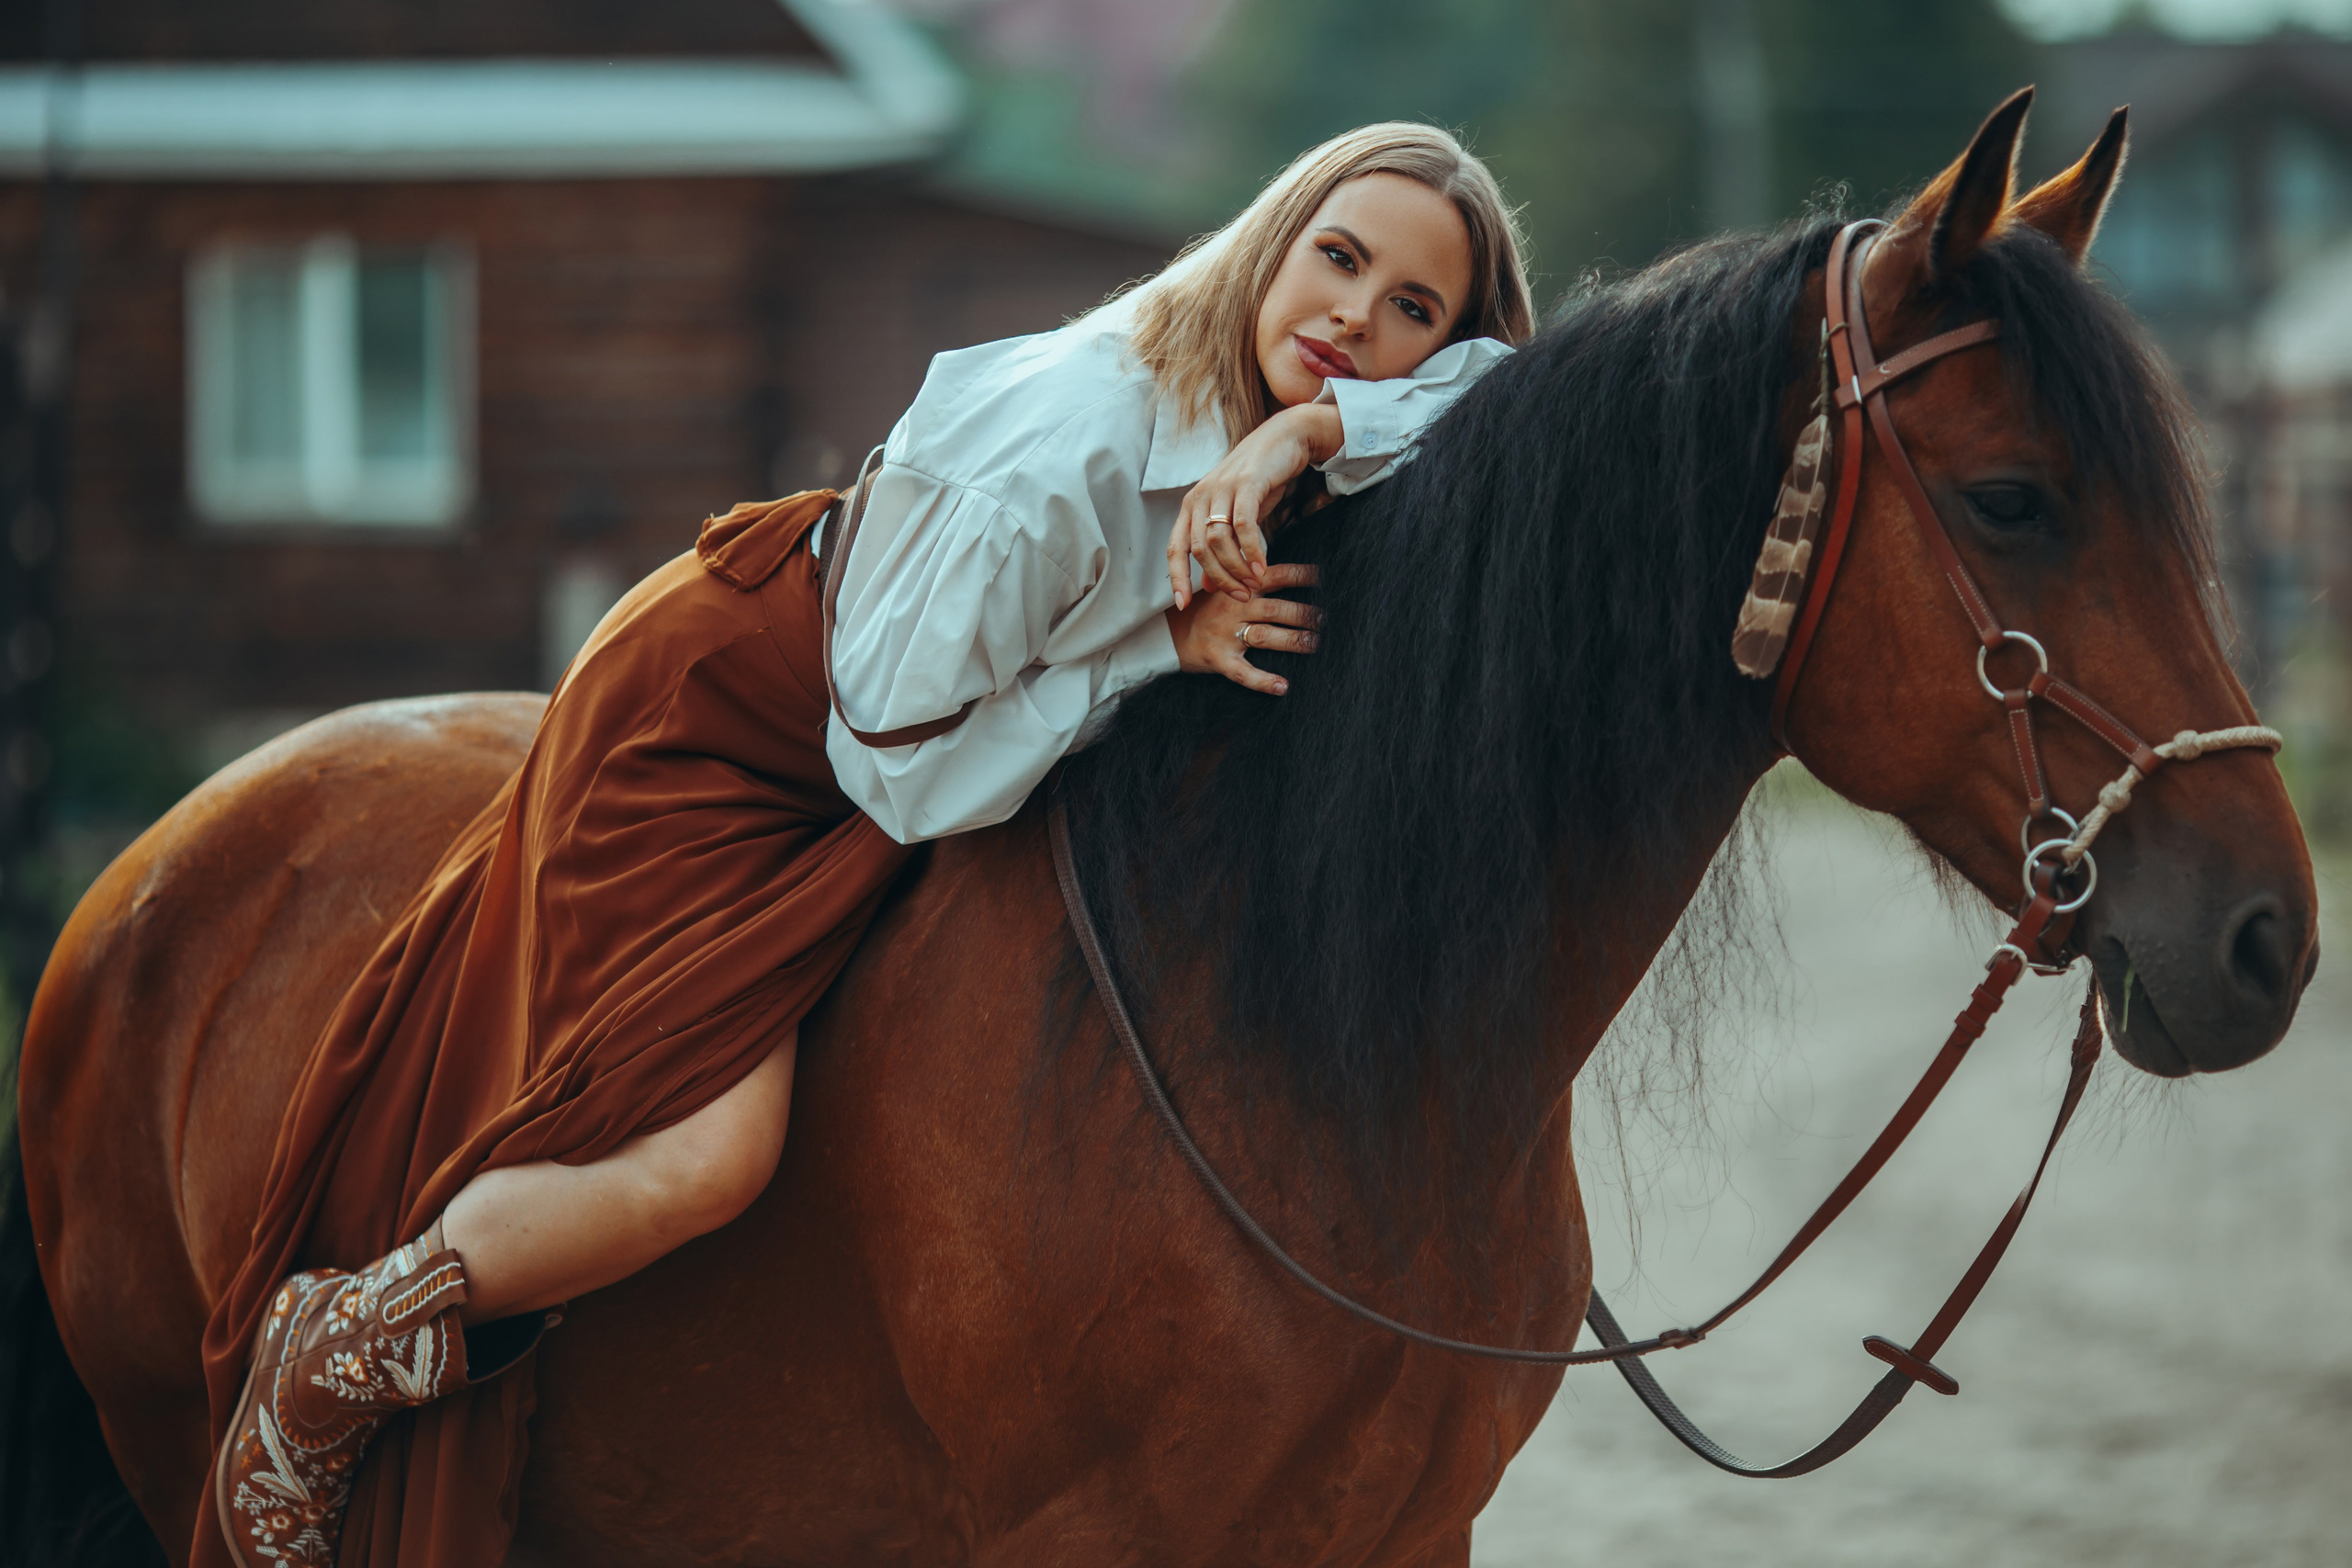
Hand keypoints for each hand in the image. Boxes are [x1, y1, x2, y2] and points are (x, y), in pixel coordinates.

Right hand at [1164, 563, 1322, 695]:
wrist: (1171, 634)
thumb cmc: (1208, 610)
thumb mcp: (1226, 588)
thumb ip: (1252, 580)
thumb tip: (1289, 574)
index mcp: (1239, 587)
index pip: (1273, 576)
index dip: (1300, 575)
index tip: (1323, 577)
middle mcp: (1234, 608)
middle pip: (1275, 608)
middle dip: (1303, 613)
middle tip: (1326, 618)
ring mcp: (1226, 635)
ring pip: (1265, 636)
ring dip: (1293, 640)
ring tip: (1315, 643)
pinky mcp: (1219, 659)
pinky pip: (1243, 672)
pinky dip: (1263, 681)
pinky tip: (1282, 686)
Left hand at [1167, 403, 1342, 608]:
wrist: (1285, 439)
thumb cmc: (1259, 481)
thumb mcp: (1236, 517)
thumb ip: (1221, 549)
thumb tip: (1209, 585)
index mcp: (1192, 505)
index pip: (1175, 547)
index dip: (1177, 578)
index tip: (1183, 605)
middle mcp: (1201, 496)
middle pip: (1199, 550)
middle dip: (1220, 579)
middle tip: (1241, 596)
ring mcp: (1222, 488)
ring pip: (1218, 541)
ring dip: (1236, 568)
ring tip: (1254, 584)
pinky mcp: (1246, 484)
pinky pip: (1243, 526)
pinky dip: (1251, 551)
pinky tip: (1262, 567)